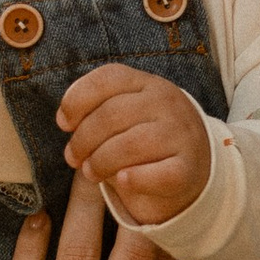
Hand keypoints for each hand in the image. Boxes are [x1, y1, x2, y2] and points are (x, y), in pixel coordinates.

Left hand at [57, 61, 213, 227]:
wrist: (195, 169)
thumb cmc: (147, 140)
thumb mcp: (127, 114)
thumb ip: (97, 109)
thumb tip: (66, 120)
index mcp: (148, 83)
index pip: (108, 78)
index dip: (77, 99)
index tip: (64, 123)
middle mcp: (167, 102)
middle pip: (111, 114)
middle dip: (83, 139)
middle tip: (73, 158)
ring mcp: (180, 134)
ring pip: (128, 145)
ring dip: (100, 162)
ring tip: (91, 172)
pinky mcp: (187, 168)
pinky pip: (155, 174)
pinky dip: (133, 179)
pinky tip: (122, 180)